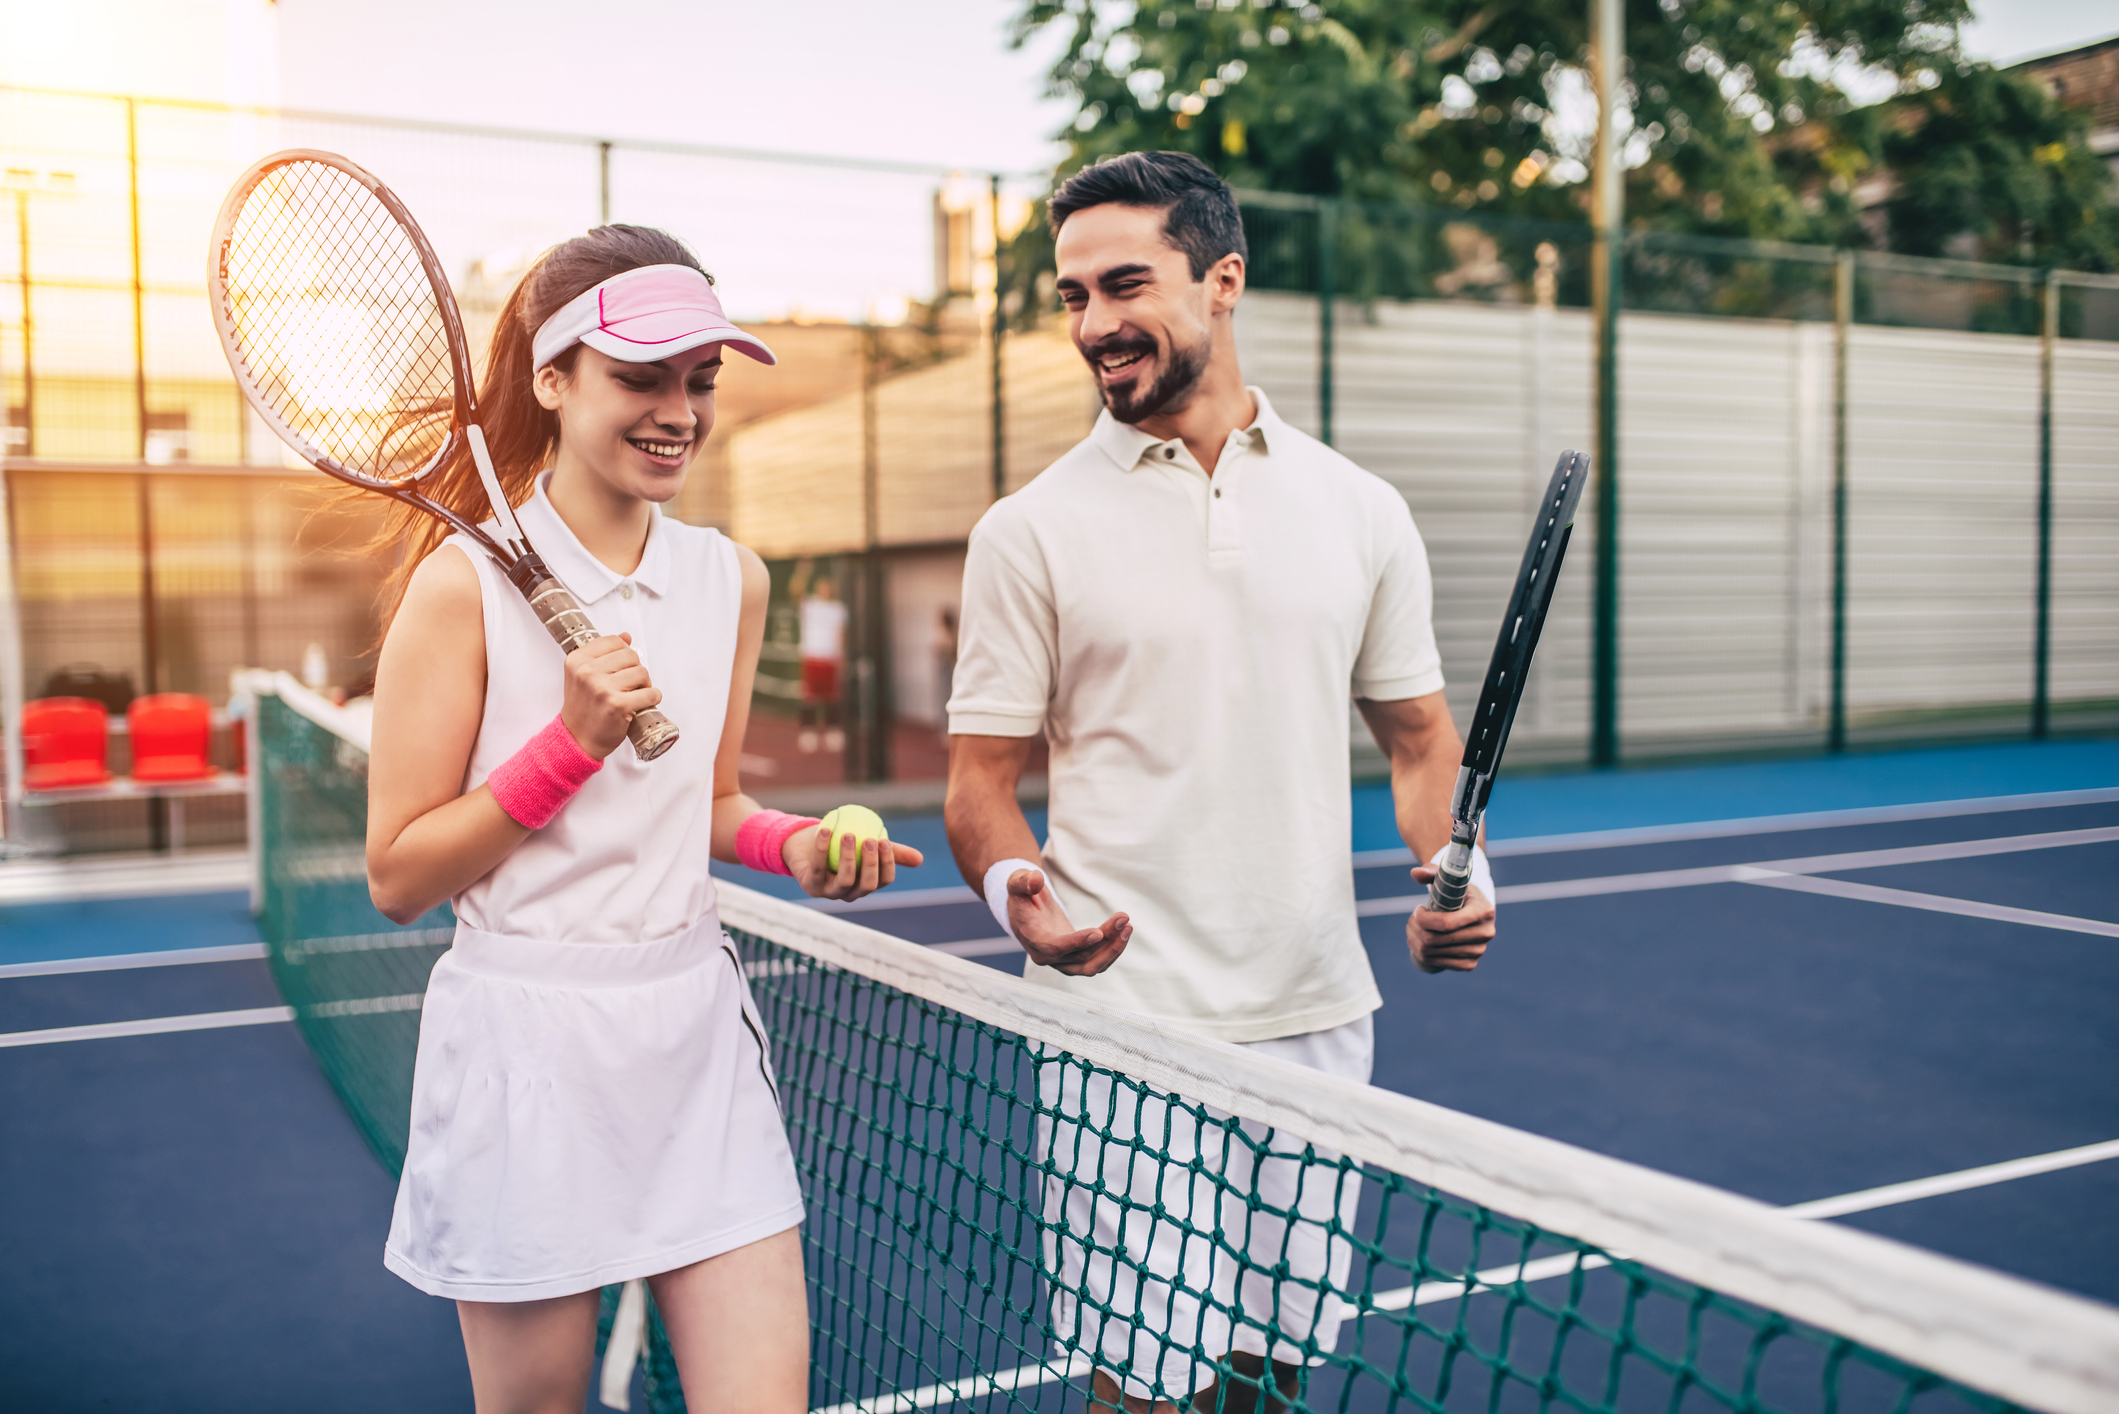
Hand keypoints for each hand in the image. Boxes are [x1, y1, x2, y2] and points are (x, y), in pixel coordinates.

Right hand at [560, 633, 660, 760]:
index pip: (614, 642)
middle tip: (630, 684)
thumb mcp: (582, 675)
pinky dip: (652, 698)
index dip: (624, 653)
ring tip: (634, 694)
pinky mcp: (618, 705)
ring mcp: (603, 688)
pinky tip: (642, 703)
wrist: (577, 739)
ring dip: (644, 684)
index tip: (622, 667)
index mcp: (577, 660)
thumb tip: (626, 636)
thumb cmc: (583, 708)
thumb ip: (603, 654)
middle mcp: (588, 672)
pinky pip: (650, 693)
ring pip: (642, 672)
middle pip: (631, 655)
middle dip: (636, 669)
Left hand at [789, 823, 924, 901]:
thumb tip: (920, 859)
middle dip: (871, 863)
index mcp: (866, 884)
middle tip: (870, 839)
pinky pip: (819, 867)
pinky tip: (826, 830)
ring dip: (848, 857)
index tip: (884, 840)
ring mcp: (830, 892)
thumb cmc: (840, 842)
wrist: (804, 843)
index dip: (887, 862)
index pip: (884, 879)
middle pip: (868, 884)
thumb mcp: (866, 842)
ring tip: (849, 834)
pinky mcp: (811, 886)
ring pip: (845, 880)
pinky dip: (822, 848)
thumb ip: (890, 850)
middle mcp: (850, 893)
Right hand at [1004, 867, 1130, 976]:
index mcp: (1033, 940)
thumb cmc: (1022, 896)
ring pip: (1092, 965)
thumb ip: (1023, 881)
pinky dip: (1112, 949)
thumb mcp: (1016, 884)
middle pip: (1081, 957)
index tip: (1098, 932)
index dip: (1076, 942)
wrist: (1026, 912)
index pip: (1054, 947)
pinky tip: (1123, 931)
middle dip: (1106, 940)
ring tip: (1127, 926)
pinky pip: (1097, 961)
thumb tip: (1036, 880)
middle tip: (1124, 919)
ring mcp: (1063, 962)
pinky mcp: (1076, 960)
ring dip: (1113, 949)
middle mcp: (1048, 957)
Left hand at [1407, 865, 1494, 973]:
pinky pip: (1438, 964)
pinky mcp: (1470, 964)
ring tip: (1414, 928)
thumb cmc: (1457, 893)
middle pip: (1435, 939)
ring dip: (1415, 940)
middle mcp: (1486, 933)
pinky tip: (1422, 941)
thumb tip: (1415, 873)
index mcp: (1484, 910)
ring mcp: (1479, 951)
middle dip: (1415, 928)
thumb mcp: (1448, 879)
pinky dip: (1423, 953)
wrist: (1473, 912)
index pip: (1446, 923)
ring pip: (1432, 953)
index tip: (1417, 909)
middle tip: (1412, 920)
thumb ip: (1432, 872)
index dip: (1423, 919)